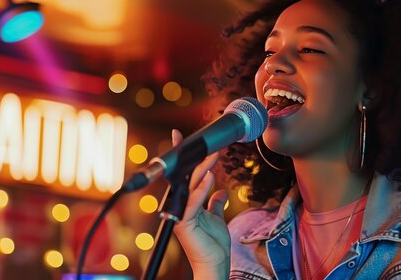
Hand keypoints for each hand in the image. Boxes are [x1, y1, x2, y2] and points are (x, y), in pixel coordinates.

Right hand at [170, 129, 230, 278]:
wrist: (215, 263)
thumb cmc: (213, 243)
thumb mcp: (216, 218)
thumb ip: (215, 204)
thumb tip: (220, 192)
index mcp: (186, 202)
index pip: (184, 175)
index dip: (183, 157)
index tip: (179, 136)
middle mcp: (180, 205)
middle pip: (184, 176)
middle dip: (190, 156)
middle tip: (196, 139)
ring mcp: (180, 213)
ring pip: (190, 185)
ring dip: (201, 168)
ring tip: (212, 155)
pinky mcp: (185, 222)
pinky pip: (194, 202)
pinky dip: (201, 188)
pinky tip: (209, 177)